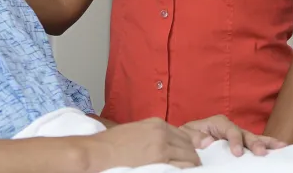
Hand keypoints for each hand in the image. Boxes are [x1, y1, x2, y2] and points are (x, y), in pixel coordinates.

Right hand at [83, 118, 201, 170]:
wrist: (101, 152)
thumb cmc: (113, 143)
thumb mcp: (136, 130)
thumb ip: (154, 134)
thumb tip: (166, 144)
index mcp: (157, 124)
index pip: (184, 136)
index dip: (187, 148)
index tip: (186, 156)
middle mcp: (163, 134)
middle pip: (189, 147)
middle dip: (191, 157)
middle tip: (189, 167)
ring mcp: (163, 148)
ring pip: (189, 158)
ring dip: (190, 166)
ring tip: (187, 171)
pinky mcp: (160, 162)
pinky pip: (182, 168)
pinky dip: (184, 171)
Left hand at [181, 115, 285, 156]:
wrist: (187, 142)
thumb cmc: (187, 137)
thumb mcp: (186, 135)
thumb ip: (195, 137)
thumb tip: (208, 141)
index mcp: (217, 123)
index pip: (229, 129)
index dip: (235, 140)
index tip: (237, 153)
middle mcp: (230, 128)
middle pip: (245, 133)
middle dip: (255, 142)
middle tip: (262, 152)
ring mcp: (238, 136)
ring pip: (254, 138)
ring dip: (267, 143)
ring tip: (282, 147)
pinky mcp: (242, 145)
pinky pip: (255, 145)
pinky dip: (267, 146)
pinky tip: (280, 149)